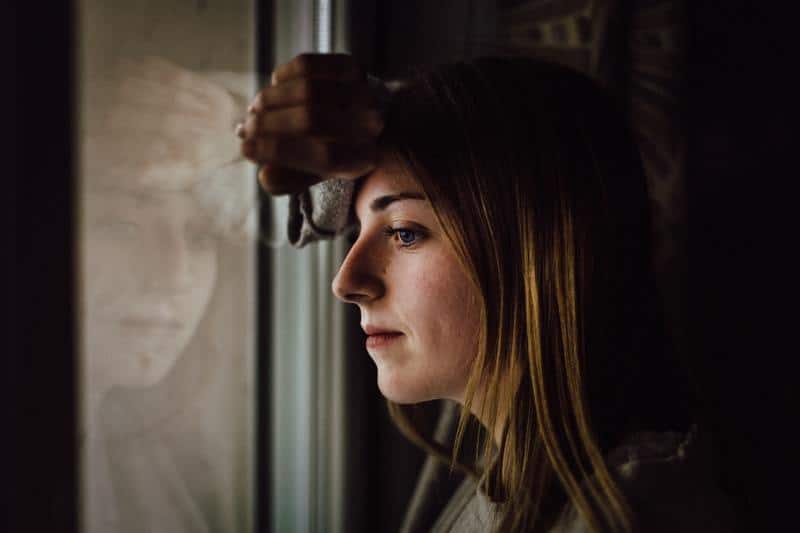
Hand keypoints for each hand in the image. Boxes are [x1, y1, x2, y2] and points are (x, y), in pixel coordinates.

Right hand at [237, 53, 384, 194]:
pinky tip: (273, 87)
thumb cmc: (334, 150)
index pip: (323, 157)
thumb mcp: (314, 173)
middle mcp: (371, 125)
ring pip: (307, 90)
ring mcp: (364, 91)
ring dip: (271, 100)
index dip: (279, 152)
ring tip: (254, 110)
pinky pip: (308, 66)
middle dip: (269, 124)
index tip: (245, 149)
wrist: (369, 116)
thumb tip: (265, 175)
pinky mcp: (352, 67)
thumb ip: (290, 180)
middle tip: (245, 129)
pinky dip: (282, 75)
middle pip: (312, 120)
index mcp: (364, 159)